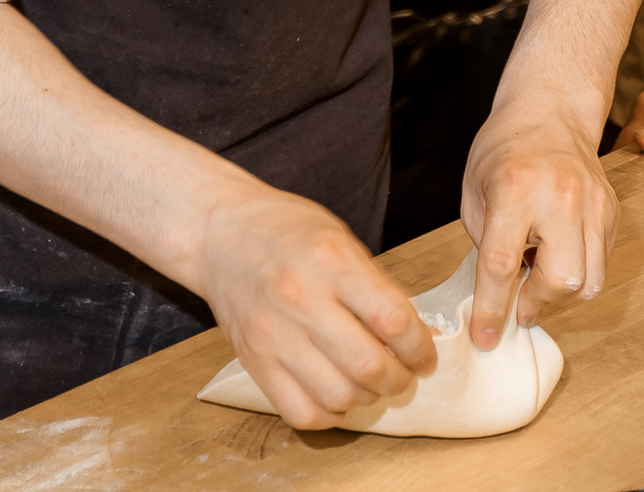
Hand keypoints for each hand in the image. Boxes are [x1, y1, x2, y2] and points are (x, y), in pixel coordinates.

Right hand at [195, 185, 435, 428]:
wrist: (219, 233)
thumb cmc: (287, 231)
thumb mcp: (341, 239)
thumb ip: (376, 286)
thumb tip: (416, 336)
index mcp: (331, 262)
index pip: (392, 320)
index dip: (419, 346)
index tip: (424, 354)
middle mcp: (301, 300)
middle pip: (368, 366)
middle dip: (399, 379)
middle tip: (402, 372)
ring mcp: (274, 336)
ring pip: (338, 396)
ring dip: (366, 398)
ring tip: (369, 382)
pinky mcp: (253, 362)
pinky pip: (300, 412)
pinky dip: (329, 413)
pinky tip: (336, 393)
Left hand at [461, 96, 615, 347]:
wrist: (551, 111)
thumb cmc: (504, 150)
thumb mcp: (474, 192)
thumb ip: (486, 244)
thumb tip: (498, 296)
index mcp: (514, 189)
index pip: (501, 264)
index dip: (491, 309)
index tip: (486, 338)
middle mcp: (559, 196)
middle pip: (562, 279)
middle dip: (538, 303)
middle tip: (519, 301)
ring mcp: (593, 203)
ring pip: (591, 281)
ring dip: (562, 293)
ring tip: (540, 276)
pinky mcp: (612, 210)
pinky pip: (601, 263)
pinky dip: (580, 272)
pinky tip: (558, 253)